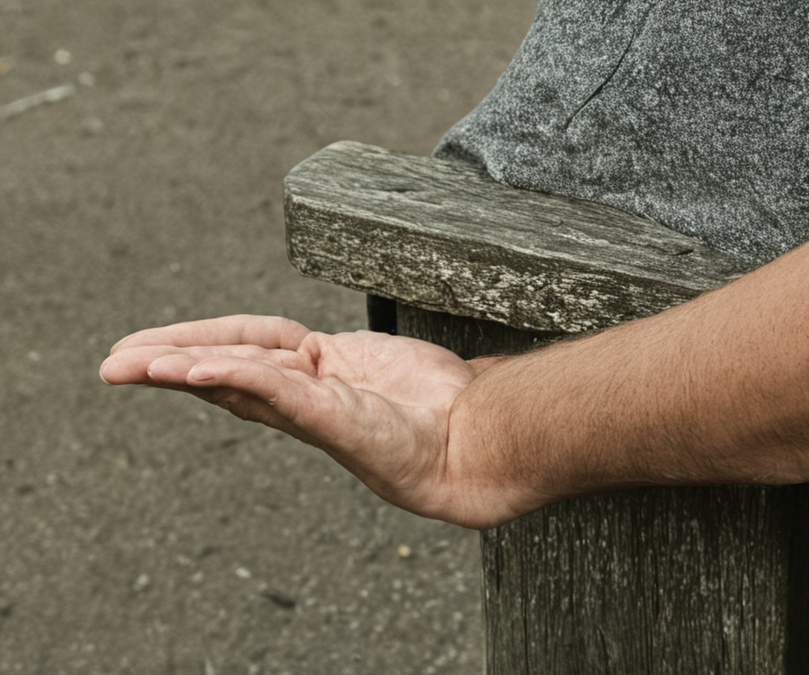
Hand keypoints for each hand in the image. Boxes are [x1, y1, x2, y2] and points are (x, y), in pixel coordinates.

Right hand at [100, 315, 521, 527]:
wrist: (475, 436)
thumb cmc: (434, 402)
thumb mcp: (376, 361)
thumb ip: (341, 358)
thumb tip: (321, 348)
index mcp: (312, 375)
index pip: (243, 348)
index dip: (197, 341)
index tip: (151, 345)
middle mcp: (305, 394)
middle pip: (223, 367)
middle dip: (165, 362)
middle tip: (110, 365)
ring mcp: (314, 408)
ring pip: (235, 379)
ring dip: (179, 369)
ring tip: (128, 367)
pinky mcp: (330, 417)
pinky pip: (272, 391)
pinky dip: (230, 377)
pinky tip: (189, 370)